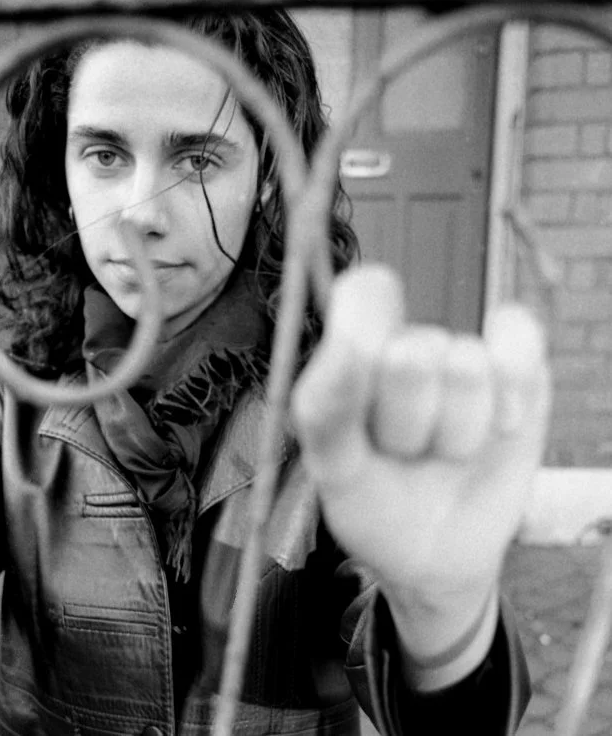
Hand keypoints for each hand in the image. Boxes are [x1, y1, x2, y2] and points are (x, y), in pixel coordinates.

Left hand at [291, 264, 550, 669]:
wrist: (438, 552)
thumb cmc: (373, 505)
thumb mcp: (334, 466)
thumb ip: (327, 406)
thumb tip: (348, 342)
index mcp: (351, 356)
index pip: (362, 296)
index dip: (364, 326)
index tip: (364, 374)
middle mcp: (405, 346)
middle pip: (413, 351)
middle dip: (408, 424)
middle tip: (400, 452)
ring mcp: (461, 354)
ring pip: (467, 364)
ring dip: (455, 434)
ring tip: (438, 454)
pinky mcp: (516, 369)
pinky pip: (519, 338)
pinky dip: (514, 390)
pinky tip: (500, 424)